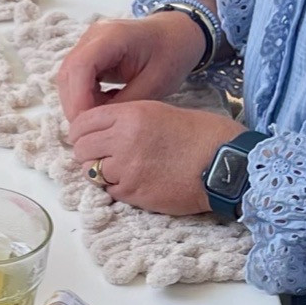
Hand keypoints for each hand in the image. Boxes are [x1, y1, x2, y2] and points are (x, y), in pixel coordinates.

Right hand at [55, 12, 209, 122]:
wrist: (177, 35)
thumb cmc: (171, 55)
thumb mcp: (154, 85)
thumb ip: (123, 104)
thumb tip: (97, 125)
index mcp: (113, 36)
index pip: (80, 67)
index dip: (78, 98)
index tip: (87, 124)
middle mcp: (94, 35)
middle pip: (68, 73)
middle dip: (75, 105)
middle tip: (90, 129)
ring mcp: (89, 43)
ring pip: (68, 77)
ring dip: (78, 102)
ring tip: (99, 118)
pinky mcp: (89, 52)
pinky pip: (76, 78)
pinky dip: (83, 96)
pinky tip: (102, 106)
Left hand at [66, 100, 243, 214]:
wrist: (225, 162)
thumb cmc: (201, 134)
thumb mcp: (160, 111)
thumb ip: (127, 119)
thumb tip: (101, 131)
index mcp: (131, 114)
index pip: (83, 123)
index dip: (80, 132)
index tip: (86, 137)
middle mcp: (124, 139)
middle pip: (81, 149)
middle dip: (86, 153)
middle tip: (100, 155)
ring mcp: (127, 168)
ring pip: (91, 172)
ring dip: (100, 172)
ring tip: (120, 169)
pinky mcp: (134, 193)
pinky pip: (109, 191)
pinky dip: (116, 188)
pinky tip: (134, 181)